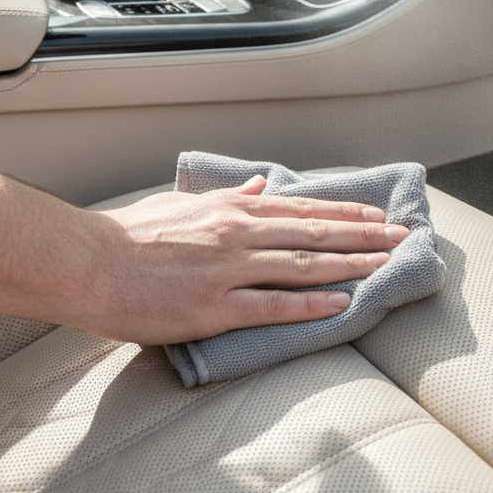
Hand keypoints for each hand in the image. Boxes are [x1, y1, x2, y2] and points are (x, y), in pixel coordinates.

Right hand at [85, 176, 408, 345]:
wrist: (89, 262)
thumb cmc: (133, 234)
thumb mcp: (185, 202)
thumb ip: (230, 197)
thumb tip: (263, 185)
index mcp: (231, 209)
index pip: (301, 208)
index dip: (344, 211)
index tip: (376, 214)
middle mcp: (238, 234)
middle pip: (314, 232)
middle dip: (363, 235)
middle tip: (402, 237)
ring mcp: (228, 271)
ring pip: (303, 264)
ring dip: (350, 264)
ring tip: (385, 265)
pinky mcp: (214, 307)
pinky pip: (273, 306)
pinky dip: (310, 304)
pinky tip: (340, 303)